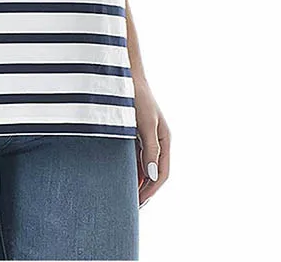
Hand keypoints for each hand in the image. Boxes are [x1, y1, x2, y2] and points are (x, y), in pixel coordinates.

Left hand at [133, 73, 169, 208]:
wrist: (124, 74)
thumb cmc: (136, 95)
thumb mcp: (145, 122)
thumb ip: (150, 149)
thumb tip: (153, 176)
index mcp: (164, 140)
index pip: (162, 173)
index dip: (152, 190)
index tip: (139, 204)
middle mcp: (156, 140)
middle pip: (153, 172)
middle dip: (144, 190)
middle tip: (130, 208)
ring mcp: (145, 137)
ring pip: (142, 166)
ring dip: (135, 181)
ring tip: (122, 197)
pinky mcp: (133, 133)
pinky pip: (132, 156)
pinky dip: (128, 169)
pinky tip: (116, 177)